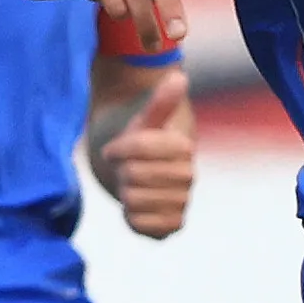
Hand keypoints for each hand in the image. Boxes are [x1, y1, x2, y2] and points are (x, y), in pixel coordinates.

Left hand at [92, 70, 196, 239]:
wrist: (145, 179)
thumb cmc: (141, 146)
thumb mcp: (145, 123)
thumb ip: (160, 102)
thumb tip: (178, 76)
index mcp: (183, 147)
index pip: (137, 148)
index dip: (117, 149)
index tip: (116, 150)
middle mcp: (188, 176)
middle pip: (132, 174)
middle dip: (121, 172)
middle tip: (125, 170)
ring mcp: (182, 202)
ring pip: (132, 199)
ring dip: (124, 193)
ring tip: (132, 187)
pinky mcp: (173, 226)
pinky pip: (140, 224)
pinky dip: (131, 216)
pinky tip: (137, 208)